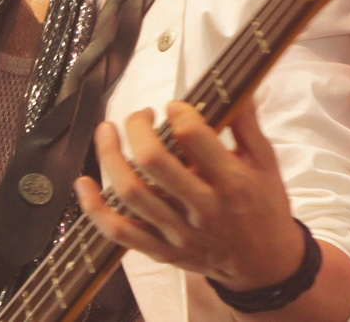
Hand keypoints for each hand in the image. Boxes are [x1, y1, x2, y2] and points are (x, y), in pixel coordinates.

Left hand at [74, 98, 304, 291]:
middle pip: (154, 162)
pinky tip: (83, 183)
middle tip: (141, 115)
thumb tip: (234, 84)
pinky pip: (120, 233)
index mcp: (231, 182)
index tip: (174, 106)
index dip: (178, 112)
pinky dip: (95, 209)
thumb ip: (245, 122)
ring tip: (106, 131)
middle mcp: (202, 208)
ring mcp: (178, 233)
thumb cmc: (264, 205)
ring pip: (131, 194)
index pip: (193, 137)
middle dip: (137, 128)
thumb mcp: (265, 161)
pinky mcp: (162, 251)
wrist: (266, 265)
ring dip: (109, 157)